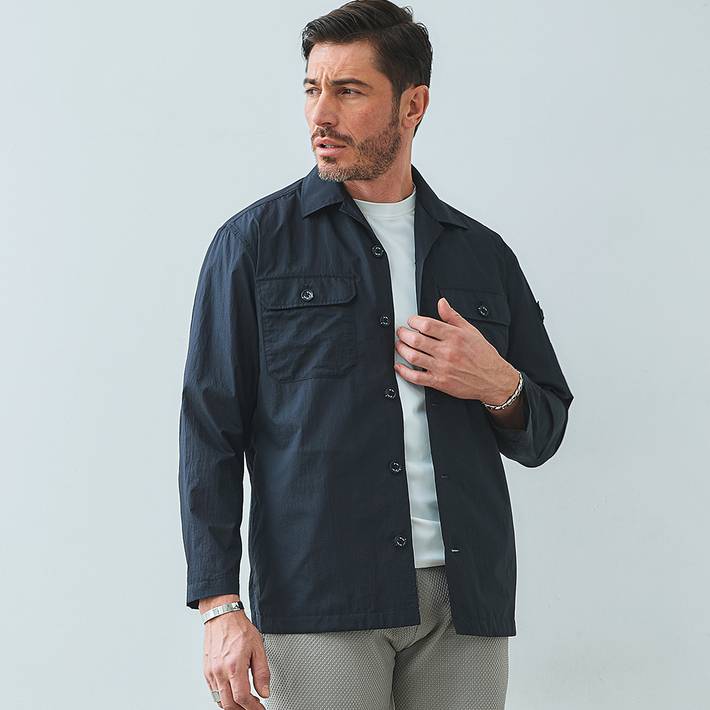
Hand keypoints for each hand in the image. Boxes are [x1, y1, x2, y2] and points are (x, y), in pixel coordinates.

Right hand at [203, 610, 269, 708]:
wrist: (222, 616)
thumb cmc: (239, 628)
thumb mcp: (258, 648)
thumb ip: (262, 673)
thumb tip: (265, 691)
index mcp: (234, 667)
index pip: (242, 698)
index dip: (252, 708)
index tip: (260, 708)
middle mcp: (220, 672)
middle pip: (229, 704)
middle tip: (253, 707)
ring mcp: (211, 672)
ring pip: (220, 700)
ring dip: (233, 706)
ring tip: (245, 702)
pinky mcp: (206, 671)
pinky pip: (213, 691)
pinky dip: (223, 697)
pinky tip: (232, 693)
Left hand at [394, 296, 518, 402]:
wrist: (493, 379)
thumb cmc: (484, 355)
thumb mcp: (471, 331)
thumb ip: (453, 317)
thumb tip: (441, 303)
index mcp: (455, 336)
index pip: (427, 325)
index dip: (414, 321)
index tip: (411, 321)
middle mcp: (448, 351)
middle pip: (416, 339)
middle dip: (403, 334)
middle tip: (401, 332)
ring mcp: (443, 367)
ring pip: (413, 357)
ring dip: (401, 349)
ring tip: (399, 345)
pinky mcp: (440, 382)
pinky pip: (416, 377)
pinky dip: (404, 372)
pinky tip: (399, 366)